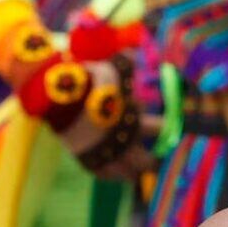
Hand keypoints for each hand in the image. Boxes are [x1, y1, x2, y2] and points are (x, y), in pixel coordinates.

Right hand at [59, 59, 157, 179]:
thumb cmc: (86, 80)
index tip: (171, 130)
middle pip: (145, 161)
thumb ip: (124, 62)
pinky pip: (103, 174)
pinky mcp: (85, 158)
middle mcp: (121, 140)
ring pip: (126, 172)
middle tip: (155, 159)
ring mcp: (103, 151)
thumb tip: (132, 51)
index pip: (160, 128)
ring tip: (136, 170)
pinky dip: (112, 175)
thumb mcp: (109, 68)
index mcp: (132, 119)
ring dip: (133, 170)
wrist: (56, 96)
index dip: (167, 129)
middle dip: (151, 160)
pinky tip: (116, 174)